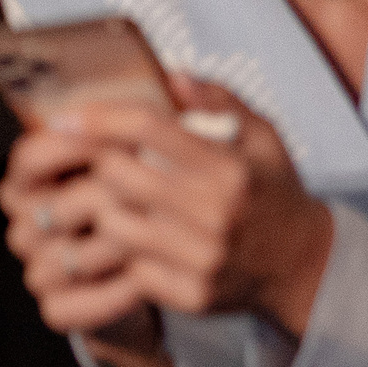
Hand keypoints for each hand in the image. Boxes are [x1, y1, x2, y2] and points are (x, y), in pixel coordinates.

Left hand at [0, 73, 333, 343]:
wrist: (303, 265)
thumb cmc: (273, 191)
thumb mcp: (262, 138)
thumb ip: (219, 100)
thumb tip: (171, 71)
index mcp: (229, 167)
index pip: (148, 128)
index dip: (98, 119)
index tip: (63, 119)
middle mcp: (216, 212)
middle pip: (119, 176)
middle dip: (95, 166)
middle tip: (85, 165)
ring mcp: (203, 257)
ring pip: (114, 225)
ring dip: (102, 212)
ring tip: (105, 204)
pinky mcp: (193, 295)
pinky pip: (130, 270)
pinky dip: (121, 256)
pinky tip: (123, 245)